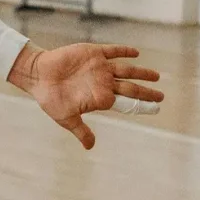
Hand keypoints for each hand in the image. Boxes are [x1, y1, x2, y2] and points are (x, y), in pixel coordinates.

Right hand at [9, 43, 163, 149]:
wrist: (38, 75)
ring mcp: (100, 68)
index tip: (156, 109)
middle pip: (131, 88)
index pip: (127, 104)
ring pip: (127, 70)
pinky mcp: (94, 53)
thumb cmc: (50, 98)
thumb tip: (90, 147)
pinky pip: (113, 52)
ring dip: (142, 72)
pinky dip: (125, 52)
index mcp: (100, 98)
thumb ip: (81, 131)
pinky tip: (136, 53)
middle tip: (161, 96)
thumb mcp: (66, 118)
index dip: (142, 106)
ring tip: (156, 76)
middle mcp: (104, 83)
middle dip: (147, 92)